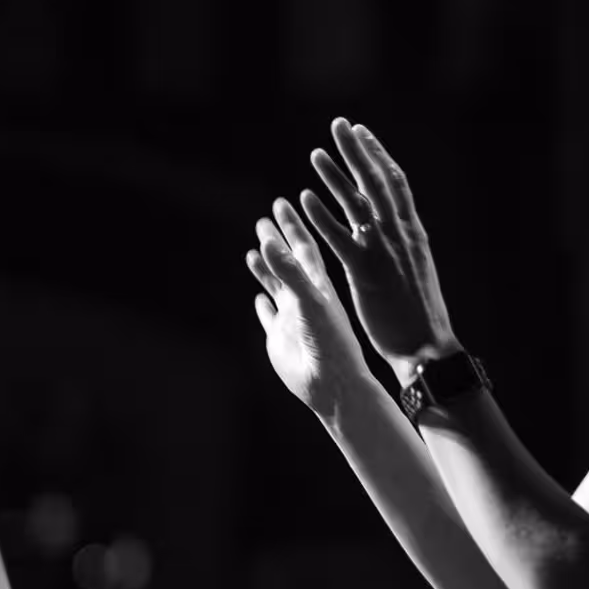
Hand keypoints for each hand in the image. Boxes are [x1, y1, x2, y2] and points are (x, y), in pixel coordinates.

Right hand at [246, 196, 374, 413]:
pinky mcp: (281, 339)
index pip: (303, 247)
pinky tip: (259, 298)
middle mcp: (305, 298)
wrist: (333, 385)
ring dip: (267, 269)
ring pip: (277, 287)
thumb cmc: (331, 343)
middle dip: (277, 241)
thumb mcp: (309, 301)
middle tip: (264, 219)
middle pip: (288, 262)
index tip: (281, 203)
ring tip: (255, 250)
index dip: (291, 225)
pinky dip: (264, 306)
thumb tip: (269, 241)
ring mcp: (293, 318)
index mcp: (318, 285)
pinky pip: (270, 318)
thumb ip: (289, 273)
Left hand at [298, 118, 457, 377]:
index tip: (361, 133)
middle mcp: (401, 235)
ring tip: (315, 154)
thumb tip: (393, 226)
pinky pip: (341, 238)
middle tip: (339, 125)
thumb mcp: (416, 269)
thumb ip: (403, 243)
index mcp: (413, 232)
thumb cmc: (419, 314)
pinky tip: (305, 198)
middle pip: (378, 182)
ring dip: (336, 177)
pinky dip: (323, 216)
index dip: (377, 155)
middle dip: (358, 151)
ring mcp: (385, 252)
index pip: (395, 183)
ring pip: (359, 204)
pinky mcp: (367, 273)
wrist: (427, 347)